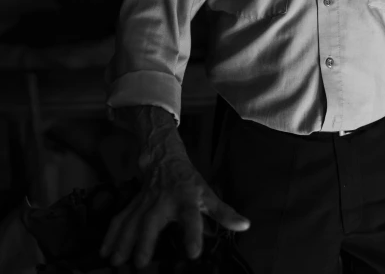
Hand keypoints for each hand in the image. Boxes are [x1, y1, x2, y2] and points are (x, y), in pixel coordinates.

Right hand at [99, 157, 249, 268]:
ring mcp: (145, 202)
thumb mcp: (207, 193)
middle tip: (139, 263)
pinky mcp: (133, 203)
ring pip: (132, 220)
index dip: (192, 234)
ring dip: (123, 240)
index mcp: (185, 199)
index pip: (191, 216)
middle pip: (152, 220)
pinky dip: (111, 234)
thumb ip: (224, 212)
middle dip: (145, 240)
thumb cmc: (188, 180)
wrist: (163, 155)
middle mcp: (163, 201)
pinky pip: (121, 218)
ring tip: (116, 261)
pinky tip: (104, 250)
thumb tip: (245, 226)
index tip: (193, 253)